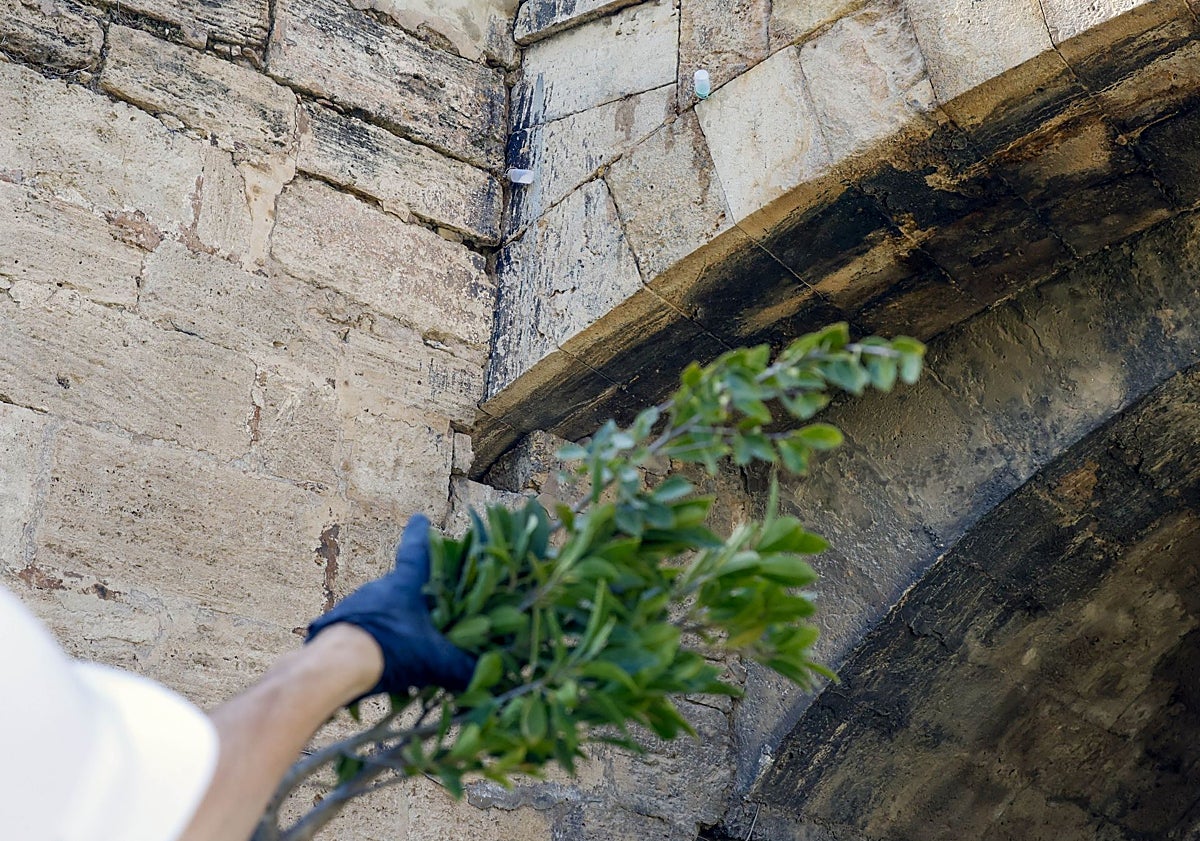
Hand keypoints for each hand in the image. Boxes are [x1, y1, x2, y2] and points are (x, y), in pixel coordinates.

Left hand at [306, 514, 475, 697]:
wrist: (333, 668)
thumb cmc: (390, 650)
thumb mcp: (434, 661)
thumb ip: (463, 668)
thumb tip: (494, 675)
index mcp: (403, 585)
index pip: (416, 551)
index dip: (421, 535)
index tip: (421, 518)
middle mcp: (376, 588)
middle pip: (400, 586)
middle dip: (414, 597)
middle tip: (429, 613)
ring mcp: (352, 606)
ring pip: (379, 609)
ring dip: (392, 623)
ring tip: (405, 650)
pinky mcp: (333, 628)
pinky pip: (360, 631)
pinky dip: (371, 642)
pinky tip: (379, 665)